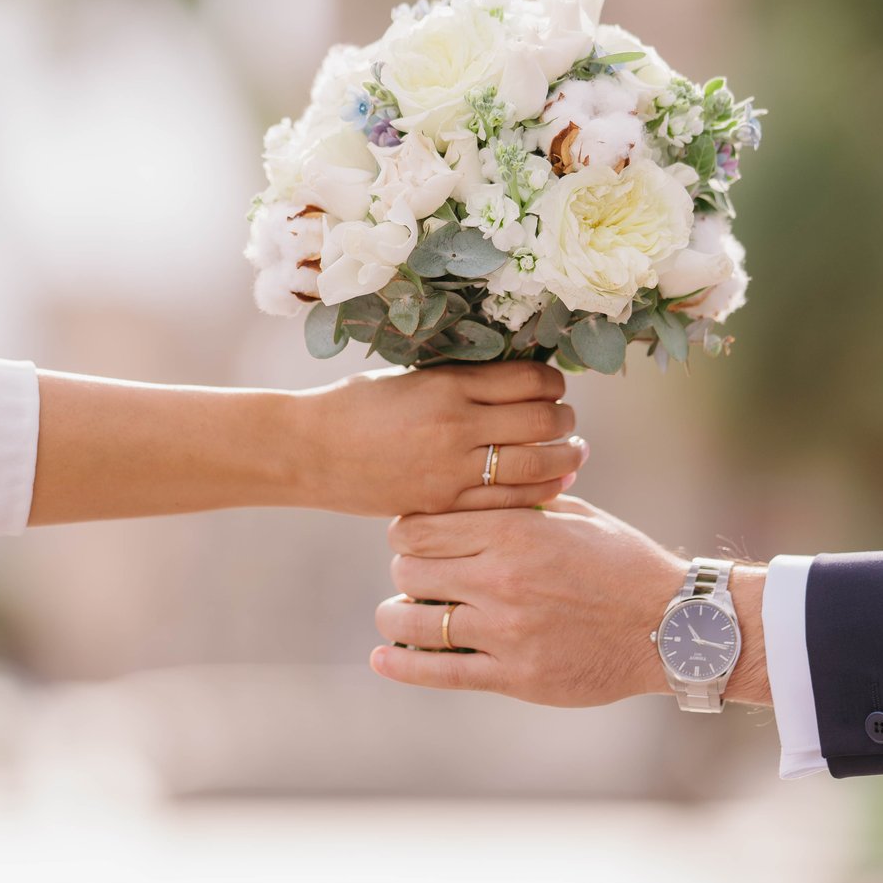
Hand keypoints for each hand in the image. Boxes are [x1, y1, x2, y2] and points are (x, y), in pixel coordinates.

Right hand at [291, 362, 585, 516]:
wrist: (308, 451)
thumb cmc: (357, 406)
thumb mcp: (412, 378)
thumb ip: (463, 380)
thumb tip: (520, 382)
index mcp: (448, 384)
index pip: (530, 379)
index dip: (553, 382)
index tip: (554, 386)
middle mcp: (456, 426)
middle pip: (543, 422)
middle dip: (565, 420)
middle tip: (567, 421)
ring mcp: (451, 470)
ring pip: (536, 465)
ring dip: (565, 457)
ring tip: (574, 453)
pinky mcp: (443, 504)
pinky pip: (509, 502)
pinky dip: (540, 492)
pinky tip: (551, 485)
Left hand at [369, 495, 769, 707]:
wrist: (671, 625)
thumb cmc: (624, 563)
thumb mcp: (574, 515)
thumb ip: (520, 503)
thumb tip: (477, 487)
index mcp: (514, 531)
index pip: (419, 526)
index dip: (406, 530)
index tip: (413, 536)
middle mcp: (502, 579)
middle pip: (409, 570)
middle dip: (406, 570)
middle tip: (415, 575)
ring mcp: (507, 631)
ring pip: (415, 621)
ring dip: (396, 616)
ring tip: (397, 615)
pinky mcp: (516, 676)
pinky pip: (441, 672)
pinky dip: (403, 666)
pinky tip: (383, 658)